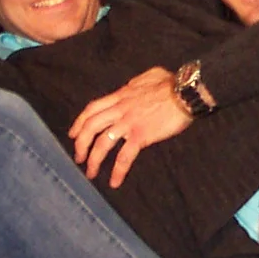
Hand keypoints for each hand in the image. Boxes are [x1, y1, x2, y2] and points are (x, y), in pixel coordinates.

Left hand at [69, 67, 190, 186]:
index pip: (92, 109)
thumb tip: (131, 87)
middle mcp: (120, 109)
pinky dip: (118, 171)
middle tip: (78, 158)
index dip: (79, 122)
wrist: (185, 92)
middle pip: (91, 127)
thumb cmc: (172, 83)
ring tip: (91, 173)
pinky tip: (115, 182)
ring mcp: (129, 123)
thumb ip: (135, 83)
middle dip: (80, 144)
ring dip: (93, 160)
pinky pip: (124, 156)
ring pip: (102, 143)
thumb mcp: (148, 76)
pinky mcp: (141, 135)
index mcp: (120, 96)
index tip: (73, 134)